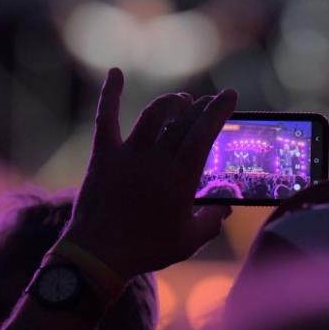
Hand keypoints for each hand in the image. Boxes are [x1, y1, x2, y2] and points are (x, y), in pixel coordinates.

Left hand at [63, 68, 236, 279]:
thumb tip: (225, 207)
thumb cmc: (147, 249)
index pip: (205, 133)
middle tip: (208, 103)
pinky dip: (111, 95)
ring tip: (181, 101)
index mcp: (180, 176)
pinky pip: (106, 118)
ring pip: (154, 115)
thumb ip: (212, 220)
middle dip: (200, 107)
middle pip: (183, 121)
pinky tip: (115, 74)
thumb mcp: (190, 240)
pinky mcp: (103, 156)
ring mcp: (128, 154)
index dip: (218, 110)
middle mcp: (156, 158)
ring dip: (170, 103)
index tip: (229, 95)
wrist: (98, 255)